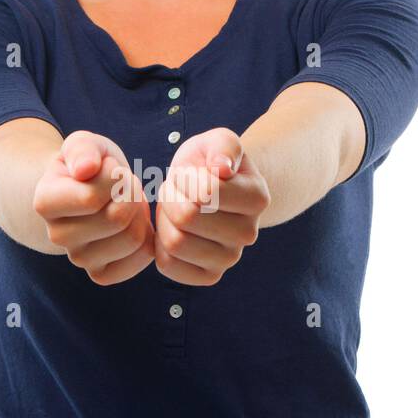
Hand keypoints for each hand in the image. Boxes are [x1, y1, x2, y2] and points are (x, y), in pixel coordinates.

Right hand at [32, 131, 154, 284]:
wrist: (87, 191)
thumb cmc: (88, 165)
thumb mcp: (84, 144)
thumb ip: (82, 149)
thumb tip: (84, 169)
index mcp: (45, 202)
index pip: (92, 197)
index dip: (115, 177)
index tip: (110, 168)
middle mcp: (56, 236)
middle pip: (118, 219)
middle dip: (131, 193)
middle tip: (123, 185)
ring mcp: (78, 259)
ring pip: (133, 238)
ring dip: (140, 213)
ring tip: (126, 201)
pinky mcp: (100, 273)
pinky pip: (142, 258)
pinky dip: (147, 237)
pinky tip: (133, 224)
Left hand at [153, 128, 270, 284]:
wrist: (215, 191)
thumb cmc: (212, 163)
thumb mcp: (219, 141)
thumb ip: (225, 145)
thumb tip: (223, 168)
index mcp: (256, 199)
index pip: (204, 193)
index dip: (184, 178)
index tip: (188, 174)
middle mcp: (249, 234)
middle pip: (186, 218)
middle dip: (171, 197)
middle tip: (177, 190)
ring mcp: (230, 259)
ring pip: (175, 243)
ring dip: (164, 220)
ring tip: (175, 206)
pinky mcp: (209, 276)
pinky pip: (168, 266)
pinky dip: (160, 245)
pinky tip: (172, 229)